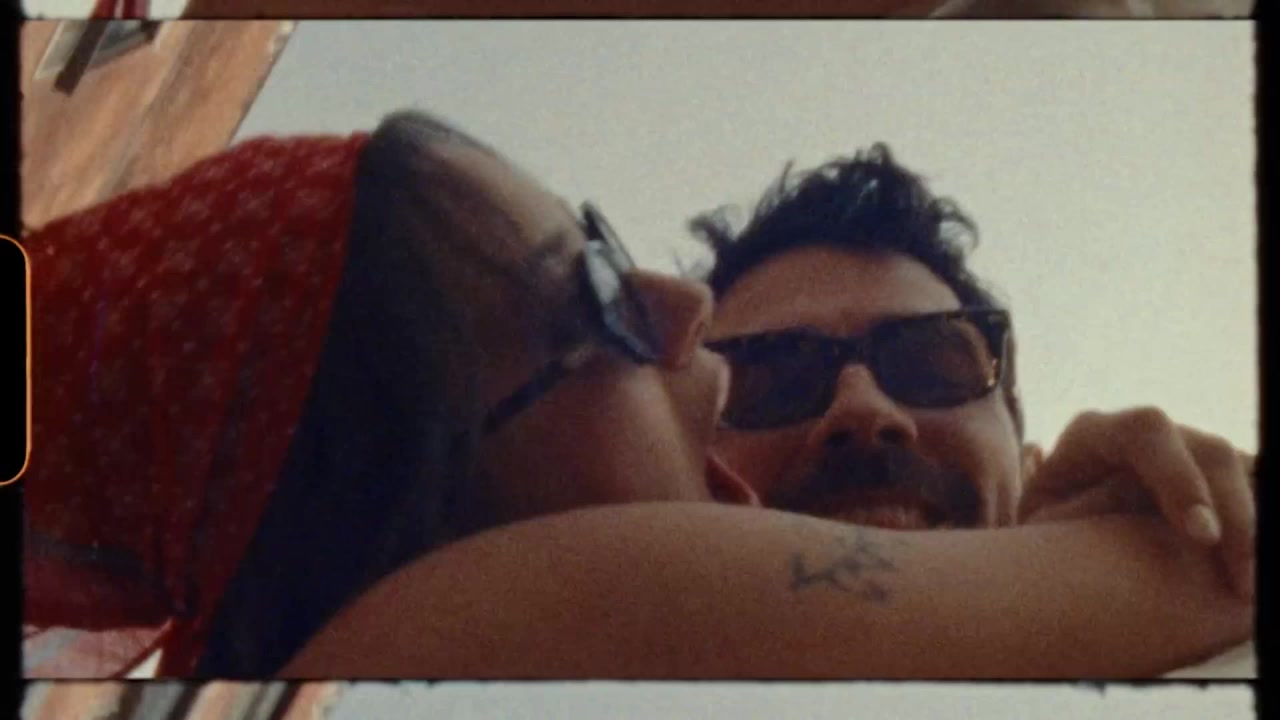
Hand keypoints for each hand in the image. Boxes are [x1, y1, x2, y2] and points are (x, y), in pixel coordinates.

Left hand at [1018, 407, 1255, 600]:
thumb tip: (1101, 521)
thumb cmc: (1046, 529)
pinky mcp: (1214, 477)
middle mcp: (1151, 434)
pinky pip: (1250, 491)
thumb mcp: (1041, 522)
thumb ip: (1068, 514)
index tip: (1201, 537)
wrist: (1063, 531)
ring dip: (1254, 527)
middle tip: (1243, 578)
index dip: (1179, 478)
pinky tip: (1252, 572)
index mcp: (1097, 433)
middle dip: (1235, 513)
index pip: (1147, 432)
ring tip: (1250, 588)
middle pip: (1209, 452)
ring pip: (1241, 471)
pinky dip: (1255, 530)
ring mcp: (1188, 450)